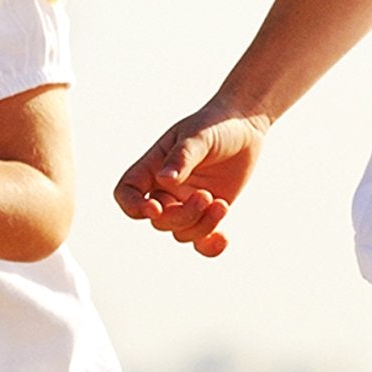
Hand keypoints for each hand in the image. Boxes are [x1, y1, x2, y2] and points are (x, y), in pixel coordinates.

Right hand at [113, 102, 266, 257]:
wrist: (244, 128)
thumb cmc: (215, 125)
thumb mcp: (198, 135)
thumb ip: (182, 157)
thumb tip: (164, 180)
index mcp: (152, 167)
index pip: (127, 193)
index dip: (133, 206)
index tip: (155, 208)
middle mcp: (164, 189)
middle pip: (159, 220)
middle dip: (182, 215)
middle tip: (207, 196)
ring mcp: (185, 203)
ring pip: (180, 232)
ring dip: (201, 225)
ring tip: (222, 204)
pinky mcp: (207, 214)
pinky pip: (201, 241)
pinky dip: (210, 246)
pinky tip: (224, 238)